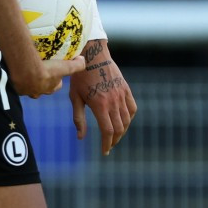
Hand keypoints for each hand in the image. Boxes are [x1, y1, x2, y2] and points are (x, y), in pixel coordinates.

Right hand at [8, 52, 85, 99]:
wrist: (25, 70)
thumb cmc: (46, 70)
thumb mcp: (64, 67)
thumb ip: (76, 65)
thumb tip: (83, 60)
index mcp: (49, 88)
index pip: (55, 85)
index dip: (56, 80)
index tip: (54, 72)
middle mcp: (37, 92)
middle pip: (41, 88)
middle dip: (41, 82)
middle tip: (39, 70)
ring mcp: (25, 90)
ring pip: (28, 86)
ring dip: (28, 80)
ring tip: (26, 70)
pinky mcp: (15, 87)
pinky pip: (17, 82)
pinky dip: (17, 78)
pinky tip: (17, 69)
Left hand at [71, 40, 136, 154]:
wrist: (92, 55)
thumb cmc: (79, 77)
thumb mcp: (75, 97)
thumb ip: (78, 118)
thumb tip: (80, 137)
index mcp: (100, 105)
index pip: (108, 131)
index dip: (107, 144)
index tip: (104, 152)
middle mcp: (113, 101)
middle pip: (119, 128)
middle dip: (114, 140)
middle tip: (109, 145)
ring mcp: (121, 95)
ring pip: (127, 120)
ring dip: (122, 131)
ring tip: (115, 136)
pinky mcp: (126, 89)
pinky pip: (132, 108)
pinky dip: (130, 117)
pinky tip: (124, 121)